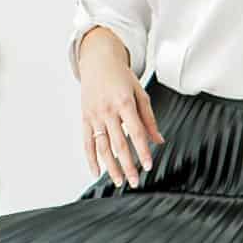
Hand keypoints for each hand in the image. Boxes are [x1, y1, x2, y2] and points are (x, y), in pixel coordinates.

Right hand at [77, 28, 163, 188]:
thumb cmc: (122, 77)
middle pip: (118, 144)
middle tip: (134, 181)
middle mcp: (108, 110)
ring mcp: (94, 115)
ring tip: (118, 181)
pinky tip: (97, 172)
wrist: (97, 60)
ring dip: (110, 167)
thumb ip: (149, 118)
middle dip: (127, 165)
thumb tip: (158, 141)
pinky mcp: (84, 118)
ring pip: (102, 146)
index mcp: (125, 103)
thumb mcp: (140, 93)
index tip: (148, 166)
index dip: (142, 151)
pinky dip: (91, 158)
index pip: (136, 132)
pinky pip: (86, 142)